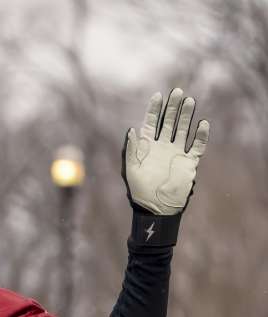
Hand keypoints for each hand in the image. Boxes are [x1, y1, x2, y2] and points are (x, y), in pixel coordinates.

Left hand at [123, 87, 209, 215]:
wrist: (156, 207)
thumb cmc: (140, 190)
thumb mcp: (131, 169)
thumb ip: (132, 149)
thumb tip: (131, 129)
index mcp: (147, 146)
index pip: (151, 122)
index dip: (154, 109)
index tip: (158, 95)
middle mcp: (163, 146)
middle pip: (169, 122)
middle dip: (173, 107)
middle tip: (178, 91)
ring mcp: (176, 152)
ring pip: (183, 130)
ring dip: (187, 116)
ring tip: (190, 101)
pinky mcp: (188, 162)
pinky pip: (196, 146)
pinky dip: (200, 135)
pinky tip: (202, 123)